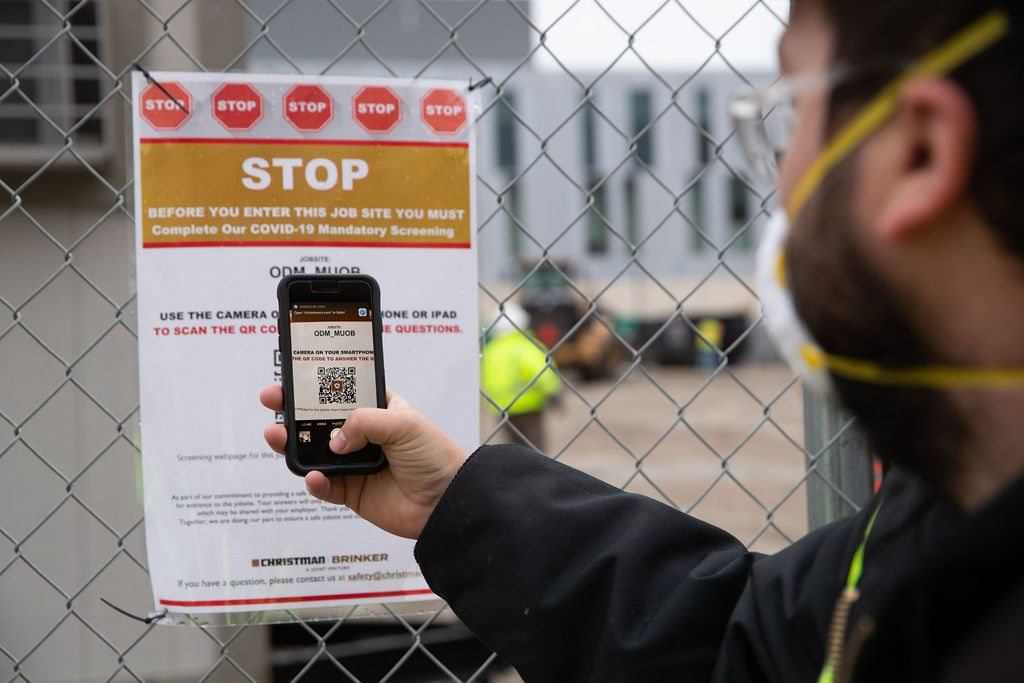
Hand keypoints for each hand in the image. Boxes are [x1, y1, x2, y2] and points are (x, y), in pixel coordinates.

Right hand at [260, 386, 467, 539]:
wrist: (447, 501)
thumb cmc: (434, 455)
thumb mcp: (404, 424)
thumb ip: (365, 422)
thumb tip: (335, 440)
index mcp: (377, 409)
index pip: (340, 391)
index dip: (316, 383)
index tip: (292, 374)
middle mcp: (362, 434)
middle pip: (318, 420)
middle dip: (292, 410)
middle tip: (271, 399)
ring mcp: (354, 463)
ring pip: (314, 452)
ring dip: (293, 444)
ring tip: (277, 436)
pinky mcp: (351, 492)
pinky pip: (325, 486)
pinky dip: (316, 482)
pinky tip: (314, 476)